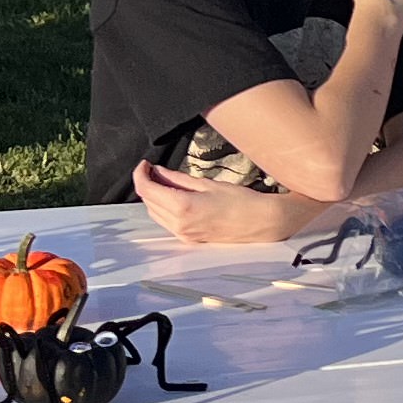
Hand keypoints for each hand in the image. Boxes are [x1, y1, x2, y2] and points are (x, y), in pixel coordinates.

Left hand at [135, 160, 300, 246]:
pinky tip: (173, 196)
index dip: (140, 174)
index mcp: (182, 207)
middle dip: (146, 184)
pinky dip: (164, 208)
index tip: (144, 164)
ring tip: (163, 181)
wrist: (262, 222)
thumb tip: (159, 171)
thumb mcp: (207, 184)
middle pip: (148, 202)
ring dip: (154, 197)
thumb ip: (178, 179)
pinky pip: (167, 222)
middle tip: (153, 169)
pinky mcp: (190, 239)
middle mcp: (179, 224)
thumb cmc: (241, 202)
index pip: (147, 190)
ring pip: (155, 213)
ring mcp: (184, 234)